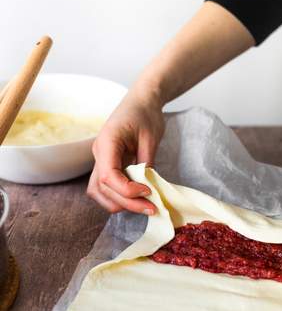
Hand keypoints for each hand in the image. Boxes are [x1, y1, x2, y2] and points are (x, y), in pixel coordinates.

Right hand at [87, 91, 165, 213]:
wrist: (141, 101)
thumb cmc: (146, 114)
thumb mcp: (151, 137)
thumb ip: (147, 161)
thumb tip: (148, 187)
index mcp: (107, 142)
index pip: (108, 175)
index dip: (127, 190)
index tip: (148, 192)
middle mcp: (99, 153)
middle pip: (102, 188)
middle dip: (127, 203)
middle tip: (153, 208)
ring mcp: (101, 159)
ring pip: (99, 191)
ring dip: (120, 203)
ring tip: (145, 206)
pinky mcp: (107, 164)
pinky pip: (105, 187)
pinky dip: (119, 197)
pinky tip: (138, 199)